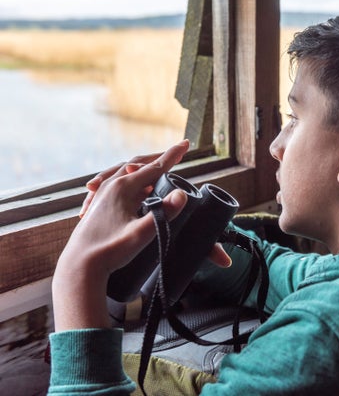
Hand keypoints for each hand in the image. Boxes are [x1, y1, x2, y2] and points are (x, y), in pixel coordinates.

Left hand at [53, 141, 190, 330]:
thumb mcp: (141, 233)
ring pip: (127, 173)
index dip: (173, 155)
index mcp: (123, 187)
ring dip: (145, 169)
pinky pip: (118, 185)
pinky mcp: (100, 206)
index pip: (155, 167)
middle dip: (160, 158)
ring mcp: (103, 195)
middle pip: (140, 164)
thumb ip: (164, 213)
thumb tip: (182, 194)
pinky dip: (133, 181)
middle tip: (177, 153)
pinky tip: (138, 191)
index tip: (186, 144)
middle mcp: (112, 186)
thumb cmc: (109, 250)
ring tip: (159, 169)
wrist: (80, 267)